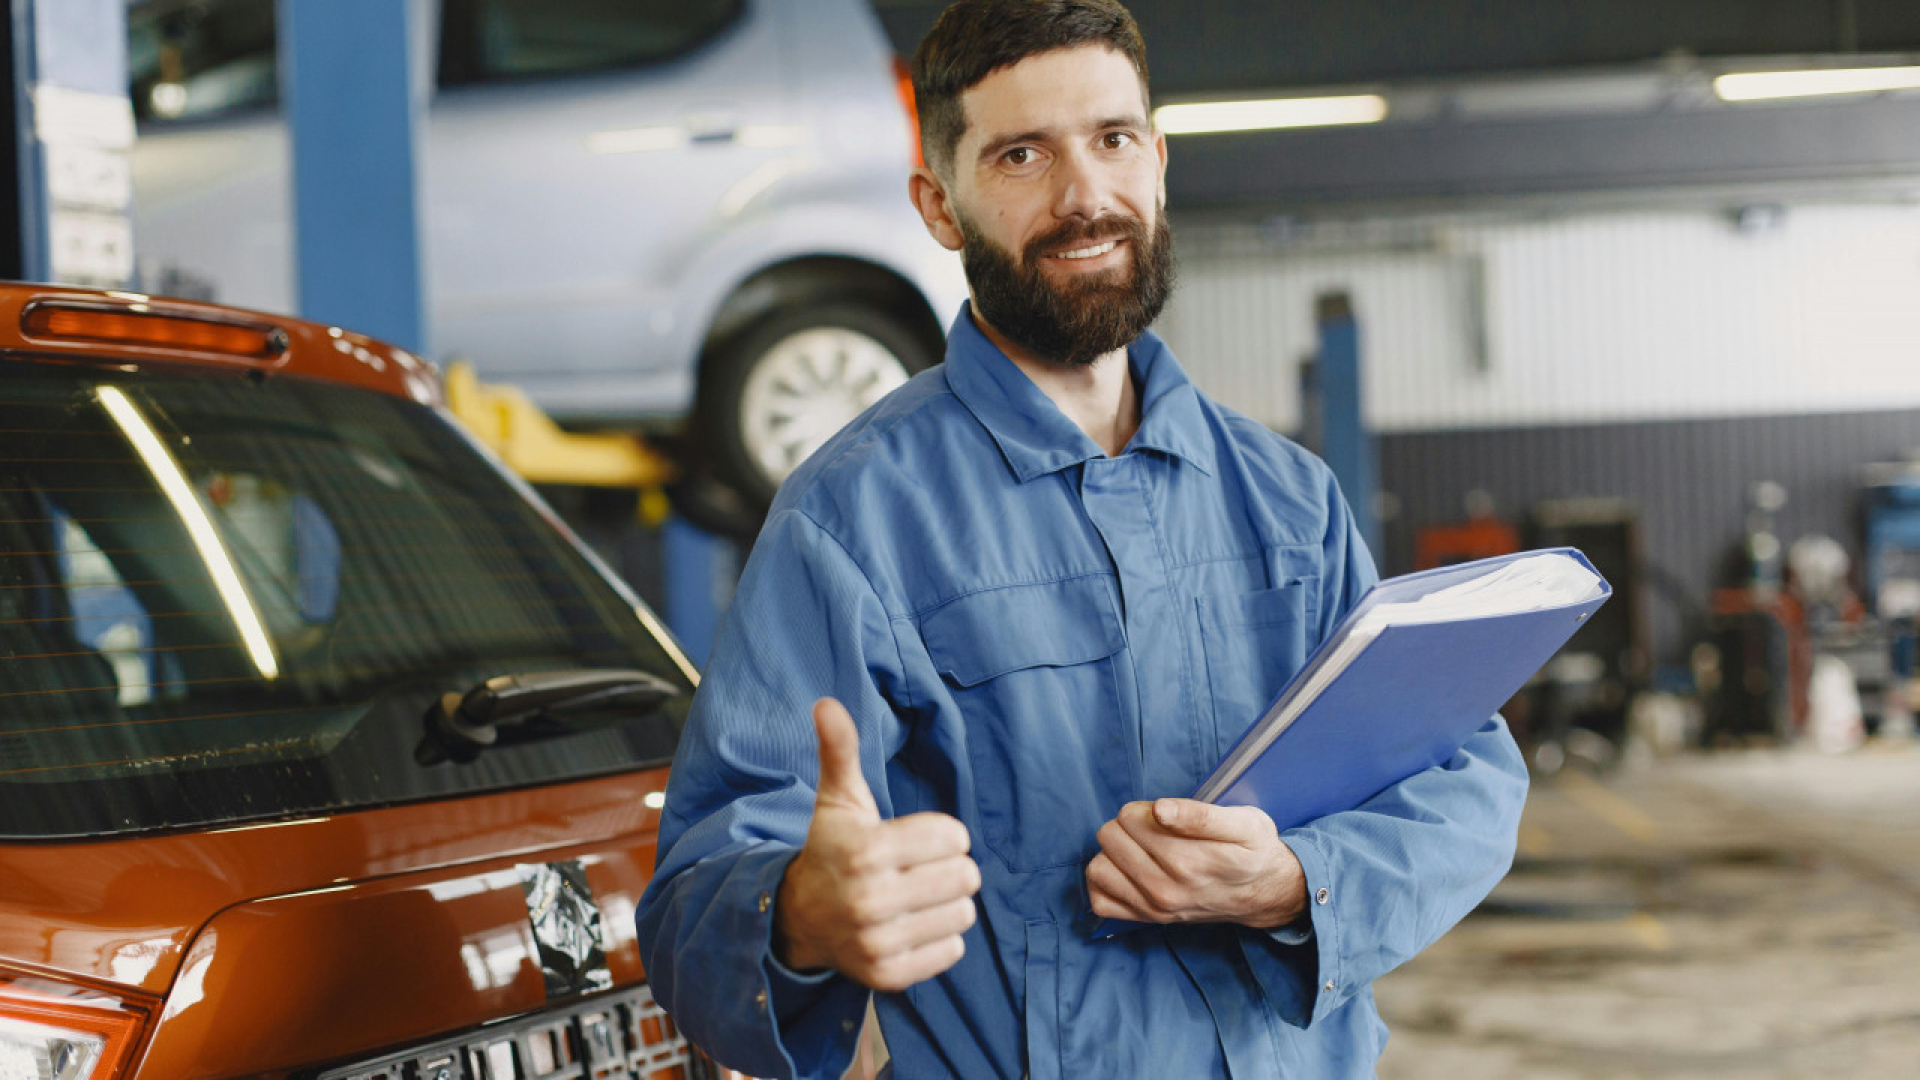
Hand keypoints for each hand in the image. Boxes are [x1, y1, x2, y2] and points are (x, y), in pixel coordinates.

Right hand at [774, 698, 980, 990]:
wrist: (799, 918)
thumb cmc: (832, 849)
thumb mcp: (838, 799)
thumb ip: (840, 750)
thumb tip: (826, 703)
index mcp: (866, 851)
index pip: (954, 836)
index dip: (942, 834)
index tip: (916, 839)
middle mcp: (871, 901)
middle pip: (966, 877)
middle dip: (951, 868)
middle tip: (921, 869)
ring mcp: (879, 942)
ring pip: (964, 914)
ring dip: (949, 903)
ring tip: (919, 896)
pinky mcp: (888, 975)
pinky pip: (952, 950)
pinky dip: (941, 937)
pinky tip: (913, 924)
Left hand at [1086, 798, 1306, 927]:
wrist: (1264, 894)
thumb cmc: (1253, 852)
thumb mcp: (1245, 823)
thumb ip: (1201, 815)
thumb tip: (1159, 809)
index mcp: (1188, 861)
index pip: (1131, 817)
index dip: (1146, 808)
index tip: (1167, 815)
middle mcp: (1166, 888)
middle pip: (1110, 836)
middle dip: (1129, 825)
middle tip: (1156, 830)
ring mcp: (1154, 908)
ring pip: (1098, 867)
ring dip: (1114, 852)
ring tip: (1141, 849)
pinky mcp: (1146, 919)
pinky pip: (1100, 900)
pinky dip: (1107, 882)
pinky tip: (1127, 870)